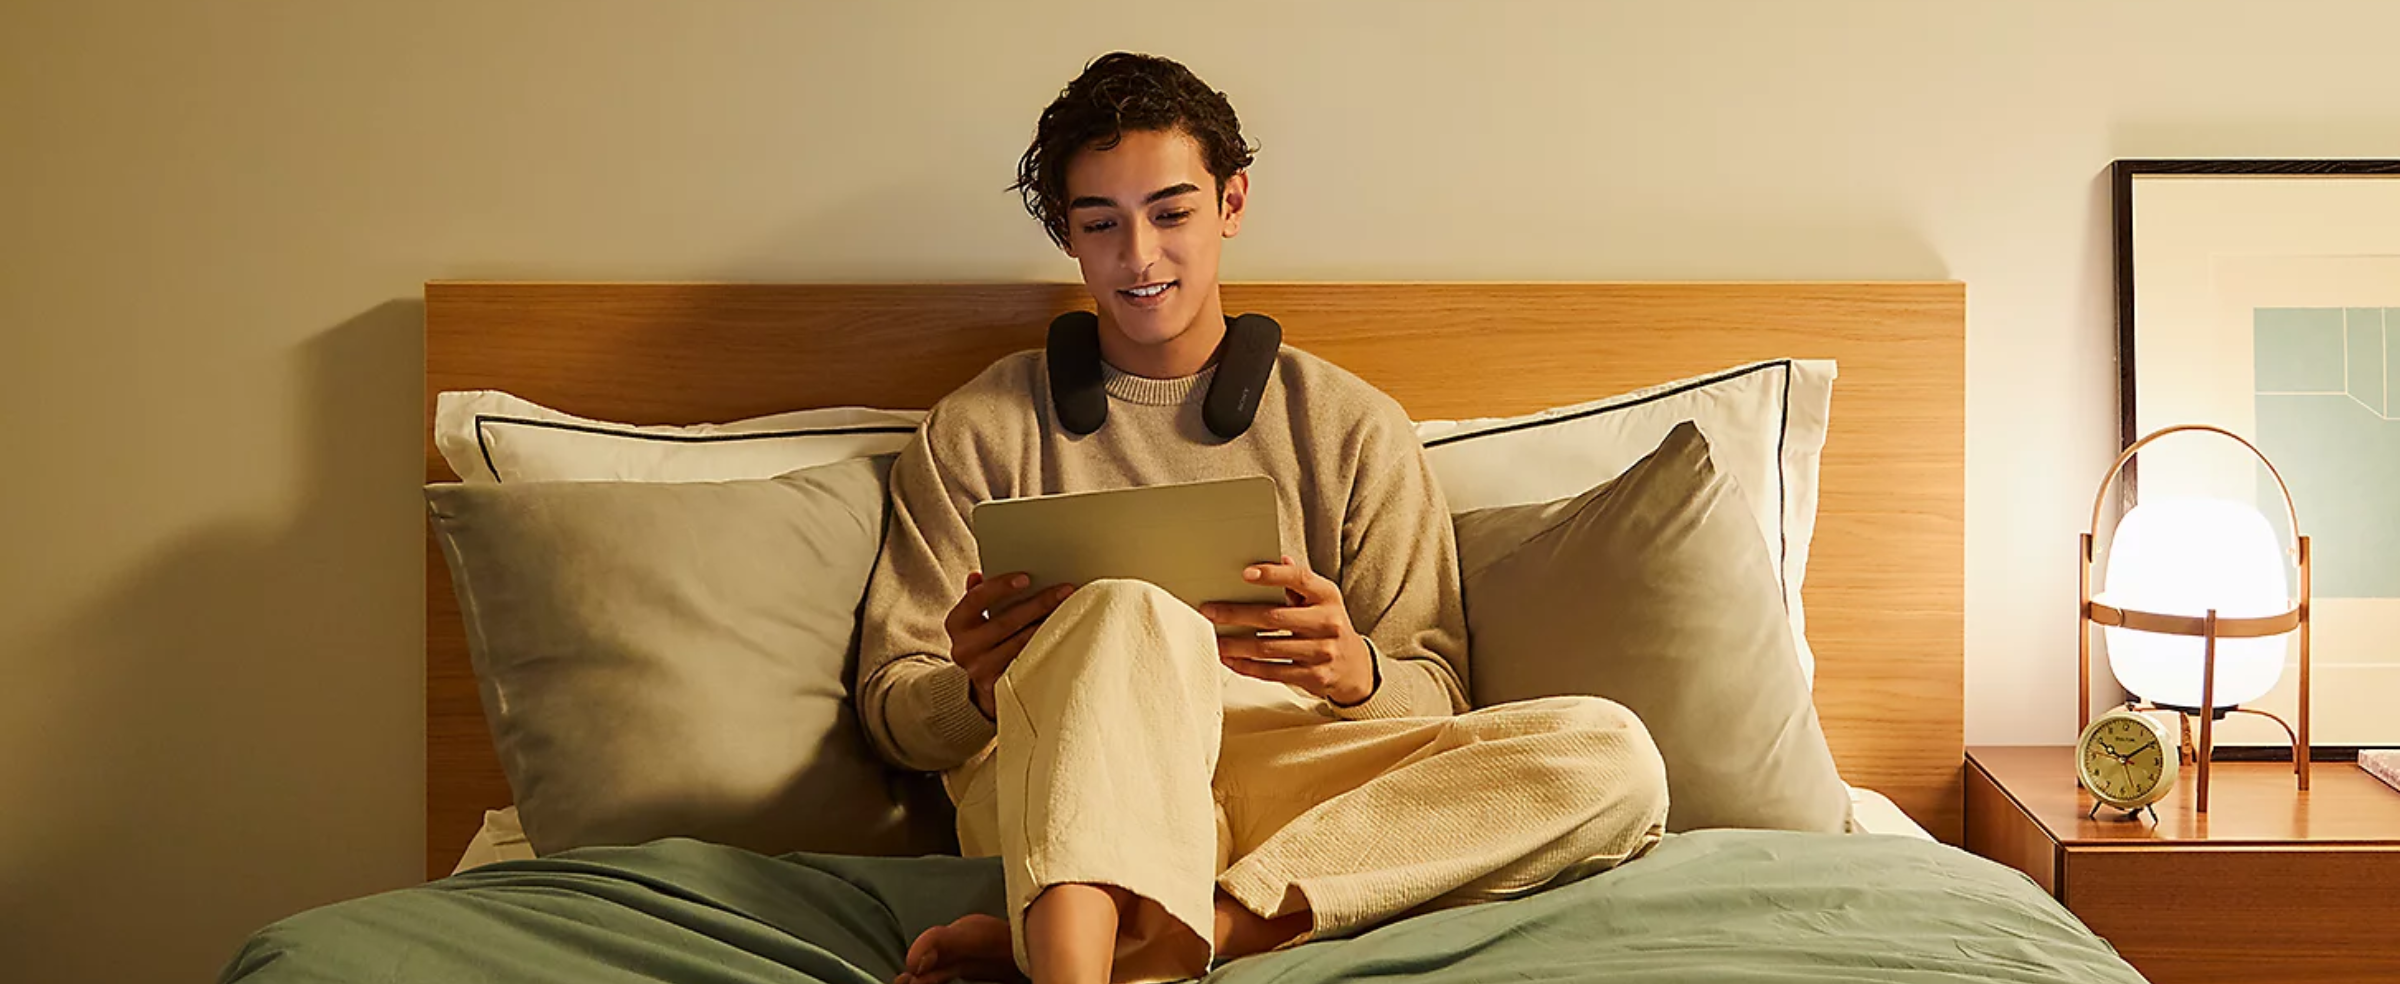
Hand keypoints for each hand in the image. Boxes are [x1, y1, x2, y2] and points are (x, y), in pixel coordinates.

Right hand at [944, 570, 1075, 718]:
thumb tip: (977, 575)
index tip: (1026, 578)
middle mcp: (964, 648)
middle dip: (1039, 604)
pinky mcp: (998, 688)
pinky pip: (1027, 666)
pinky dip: (1045, 651)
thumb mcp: (972, 621)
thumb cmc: (983, 644)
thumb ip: (976, 598)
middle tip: (1065, 591)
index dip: (1000, 587)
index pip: (976, 599)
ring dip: (1047, 627)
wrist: (976, 689)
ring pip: (1020, 645)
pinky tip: (1064, 639)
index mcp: (957, 624)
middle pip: (1006, 622)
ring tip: (1072, 612)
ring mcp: (980, 670)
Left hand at [1201, 555, 1375, 705]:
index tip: (1246, 573)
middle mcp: (1328, 622)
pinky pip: (1272, 672)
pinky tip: (1231, 660)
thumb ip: (1300, 582)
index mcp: (1328, 597)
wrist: (1355, 667)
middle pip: (1273, 617)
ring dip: (1236, 644)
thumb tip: (1281, 559)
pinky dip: (1247, 667)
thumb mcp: (1323, 600)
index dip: (1272, 575)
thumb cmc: (1330, 626)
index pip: (1299, 579)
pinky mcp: (1313, 676)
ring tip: (1215, 639)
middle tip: (1210, 611)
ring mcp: (1321, 652)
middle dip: (1236, 614)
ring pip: (1268, 648)